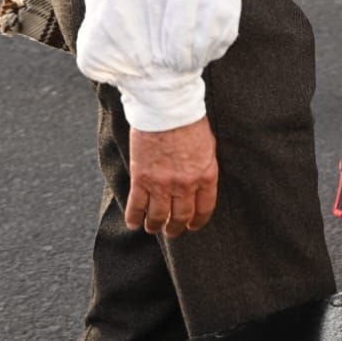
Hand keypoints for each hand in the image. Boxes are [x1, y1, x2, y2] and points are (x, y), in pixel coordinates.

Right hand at [126, 116, 218, 237]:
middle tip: (172, 231)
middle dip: (176, 227)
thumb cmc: (189, 121)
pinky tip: (134, 223)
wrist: (167, 109)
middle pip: (181, 216)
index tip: (193, 226)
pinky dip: (134, 218)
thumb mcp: (208, 145)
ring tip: (153, 228)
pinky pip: (137, 206)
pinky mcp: (141, 179)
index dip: (197, 221)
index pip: (204, 208)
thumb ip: (204, 166)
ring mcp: (162, 184)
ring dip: (155, 226)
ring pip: (158, 216)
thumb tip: (200, 182)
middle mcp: (186, 185)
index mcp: (206, 175)